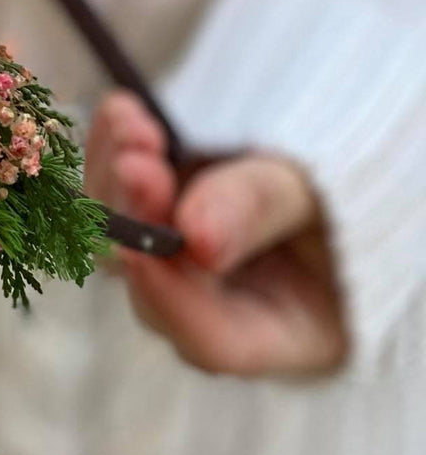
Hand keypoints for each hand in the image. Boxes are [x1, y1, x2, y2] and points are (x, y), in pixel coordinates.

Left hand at [84, 91, 349, 376]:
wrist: (333, 143)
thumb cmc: (344, 185)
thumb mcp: (324, 192)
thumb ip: (263, 209)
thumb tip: (195, 235)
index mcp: (286, 331)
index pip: (215, 342)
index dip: (172, 301)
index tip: (141, 252)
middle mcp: (218, 310)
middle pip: (155, 285)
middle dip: (140, 220)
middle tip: (138, 163)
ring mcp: (176, 268)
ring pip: (119, 239)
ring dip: (114, 179)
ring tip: (129, 124)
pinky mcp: (148, 222)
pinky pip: (112, 198)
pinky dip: (111, 154)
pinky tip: (118, 112)